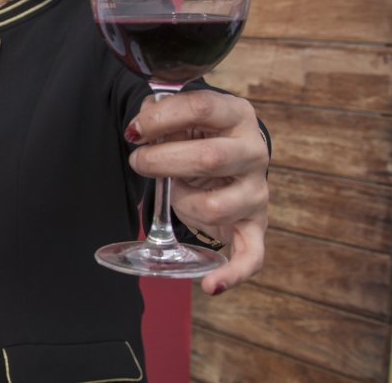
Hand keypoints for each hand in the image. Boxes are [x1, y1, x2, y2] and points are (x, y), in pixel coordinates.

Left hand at [126, 89, 268, 294]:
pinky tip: (210, 285)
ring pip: (216, 206)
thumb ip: (159, 117)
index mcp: (237, 114)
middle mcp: (254, 151)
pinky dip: (231, 273)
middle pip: (208, 158)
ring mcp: (258, 191)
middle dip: (162, 162)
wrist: (230, 162)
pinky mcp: (256, 225)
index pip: (200, 107)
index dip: (160, 118)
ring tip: (175, 193)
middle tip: (139, 163)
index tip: (134, 131)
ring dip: (182, 202)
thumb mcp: (182, 119)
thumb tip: (140, 126)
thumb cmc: (197, 137)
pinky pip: (252, 255)